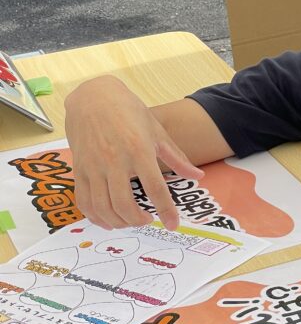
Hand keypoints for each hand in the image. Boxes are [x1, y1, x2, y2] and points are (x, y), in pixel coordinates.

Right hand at [64, 76, 202, 230]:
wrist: (93, 98)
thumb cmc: (129, 112)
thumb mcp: (157, 132)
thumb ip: (177, 157)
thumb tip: (198, 176)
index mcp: (139, 150)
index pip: (155, 188)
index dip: (166, 210)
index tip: (173, 224)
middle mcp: (115, 161)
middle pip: (124, 204)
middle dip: (138, 220)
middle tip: (149, 220)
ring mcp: (93, 167)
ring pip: (103, 207)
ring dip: (118, 222)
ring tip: (131, 221)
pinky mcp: (79, 169)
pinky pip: (84, 201)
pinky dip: (96, 216)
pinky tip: (108, 219)